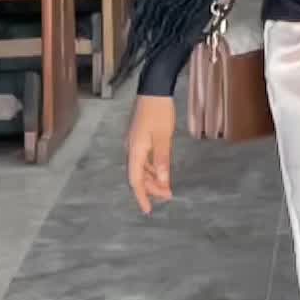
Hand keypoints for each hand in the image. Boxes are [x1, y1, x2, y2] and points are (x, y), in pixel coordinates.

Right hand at [127, 95, 175, 214]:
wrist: (154, 88)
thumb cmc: (159, 112)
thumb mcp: (164, 137)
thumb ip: (162, 160)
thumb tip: (162, 182)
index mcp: (135, 151)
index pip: (135, 181)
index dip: (142, 196)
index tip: (148, 210)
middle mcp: (131, 149)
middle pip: (138, 176)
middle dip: (151, 188)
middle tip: (168, 195)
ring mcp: (135, 143)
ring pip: (141, 168)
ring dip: (153, 178)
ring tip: (167, 186)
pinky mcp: (140, 137)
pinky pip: (144, 158)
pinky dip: (153, 167)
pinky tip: (162, 170)